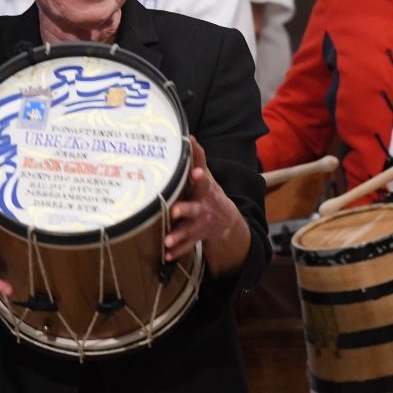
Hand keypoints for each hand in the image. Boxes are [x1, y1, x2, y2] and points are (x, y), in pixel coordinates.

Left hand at [166, 137, 249, 277]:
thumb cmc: (209, 193)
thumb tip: (189, 137)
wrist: (226, 219)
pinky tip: (166, 256)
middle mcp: (203, 208)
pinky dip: (177, 252)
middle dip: (186, 210)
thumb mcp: (207, 176)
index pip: (204, 181)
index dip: (201, 176)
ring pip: (189, 231)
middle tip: (175, 211)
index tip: (197, 172)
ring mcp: (201, 224)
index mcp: (205, 191)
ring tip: (167, 241)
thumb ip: (198, 159)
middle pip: (195, 209)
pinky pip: (187, 246)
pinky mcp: (197, 237)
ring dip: (179, 236)